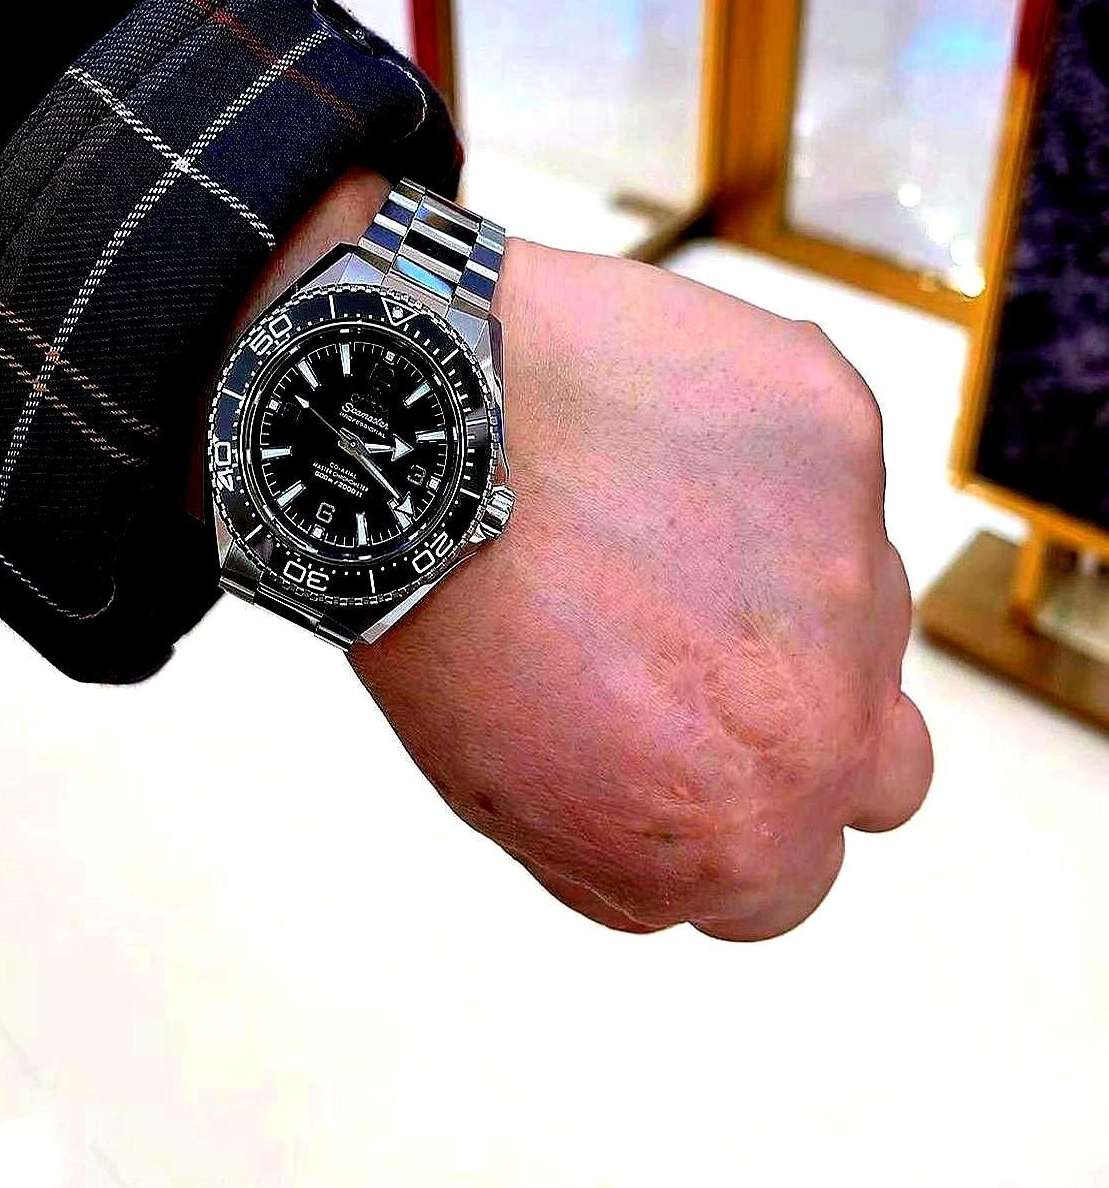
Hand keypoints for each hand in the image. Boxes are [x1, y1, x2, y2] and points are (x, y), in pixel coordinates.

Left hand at [214, 173, 932, 938]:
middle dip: (808, 723)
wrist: (416, 425)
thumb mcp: (509, 800)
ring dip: (787, 582)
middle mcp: (827, 714)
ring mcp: (847, 562)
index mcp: (746, 829)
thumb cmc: (438, 604)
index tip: (686, 752)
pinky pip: (831, 473)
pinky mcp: (842, 432)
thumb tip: (716, 851)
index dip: (735, 812)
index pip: (799, 872)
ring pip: (862, 604)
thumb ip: (641, 857)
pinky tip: (665, 440)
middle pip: (882, 758)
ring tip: (655, 519)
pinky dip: (768, 463)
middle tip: (704, 650)